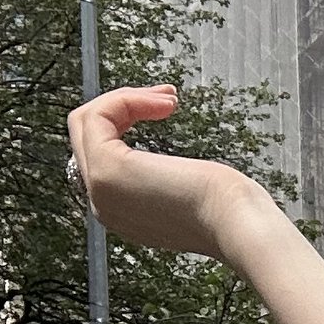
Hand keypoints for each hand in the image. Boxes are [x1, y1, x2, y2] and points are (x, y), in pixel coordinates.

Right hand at [67, 86, 249, 258]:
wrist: (238, 226)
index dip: (126, 123)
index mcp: (119, 212)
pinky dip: (127, 99)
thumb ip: (165, 181)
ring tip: (168, 98)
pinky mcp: (106, 169)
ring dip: (127, 98)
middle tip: (165, 97)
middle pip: (85, 136)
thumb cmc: (229, 211)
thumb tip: (166, 165)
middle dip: (124, 105)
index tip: (166, 109)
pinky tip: (164, 103)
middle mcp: (102, 203)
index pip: (99, 155)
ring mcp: (99, 188)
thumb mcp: (188, 192)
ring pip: (86, 122)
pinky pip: (97, 116)